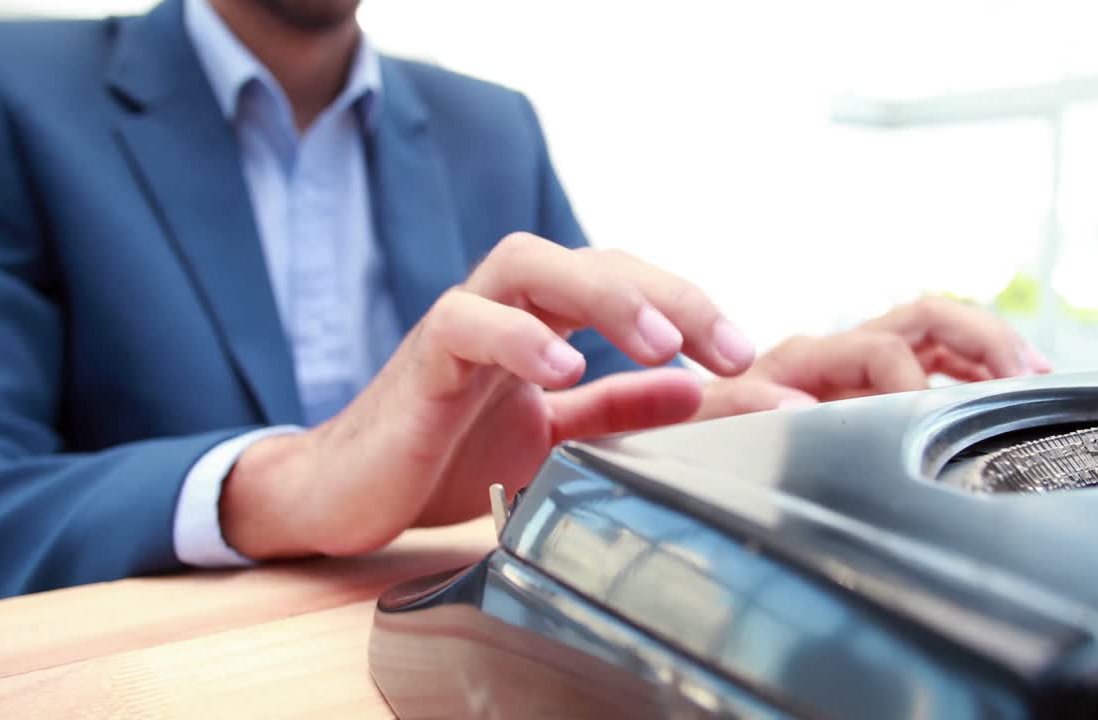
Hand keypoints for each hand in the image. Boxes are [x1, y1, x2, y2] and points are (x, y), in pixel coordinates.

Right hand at [219, 234, 756, 558]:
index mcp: (544, 321)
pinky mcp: (420, 361)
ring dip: (603, 295)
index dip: (692, 310)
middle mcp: (506, 307)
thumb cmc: (446, 453)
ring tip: (660, 341)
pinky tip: (562, 369)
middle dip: (669, 295)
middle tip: (730, 349)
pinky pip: (465, 323)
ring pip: (529, 264)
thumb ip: (619, 409)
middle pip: (593, 259)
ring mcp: (460, 325)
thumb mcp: (554, 436)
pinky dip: (517, 338)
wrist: (349, 490)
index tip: (748, 360)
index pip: (629, 286)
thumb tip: (698, 390)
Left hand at [693, 296, 1050, 419]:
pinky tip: (1009, 391)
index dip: (916, 383)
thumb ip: (736, 404)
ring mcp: (859, 365)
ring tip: (1038, 376)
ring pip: (940, 334)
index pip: (883, 351)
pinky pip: (937, 362)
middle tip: (1023, 373)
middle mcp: (838, 353)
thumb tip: (791, 400)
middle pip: (926, 319)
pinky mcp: (871, 383)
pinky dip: (977, 369)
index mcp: (804, 356)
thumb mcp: (703, 419)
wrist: (683, 427)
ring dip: (991, 347)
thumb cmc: (696, 427)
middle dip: (980, 339)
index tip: (937, 425)